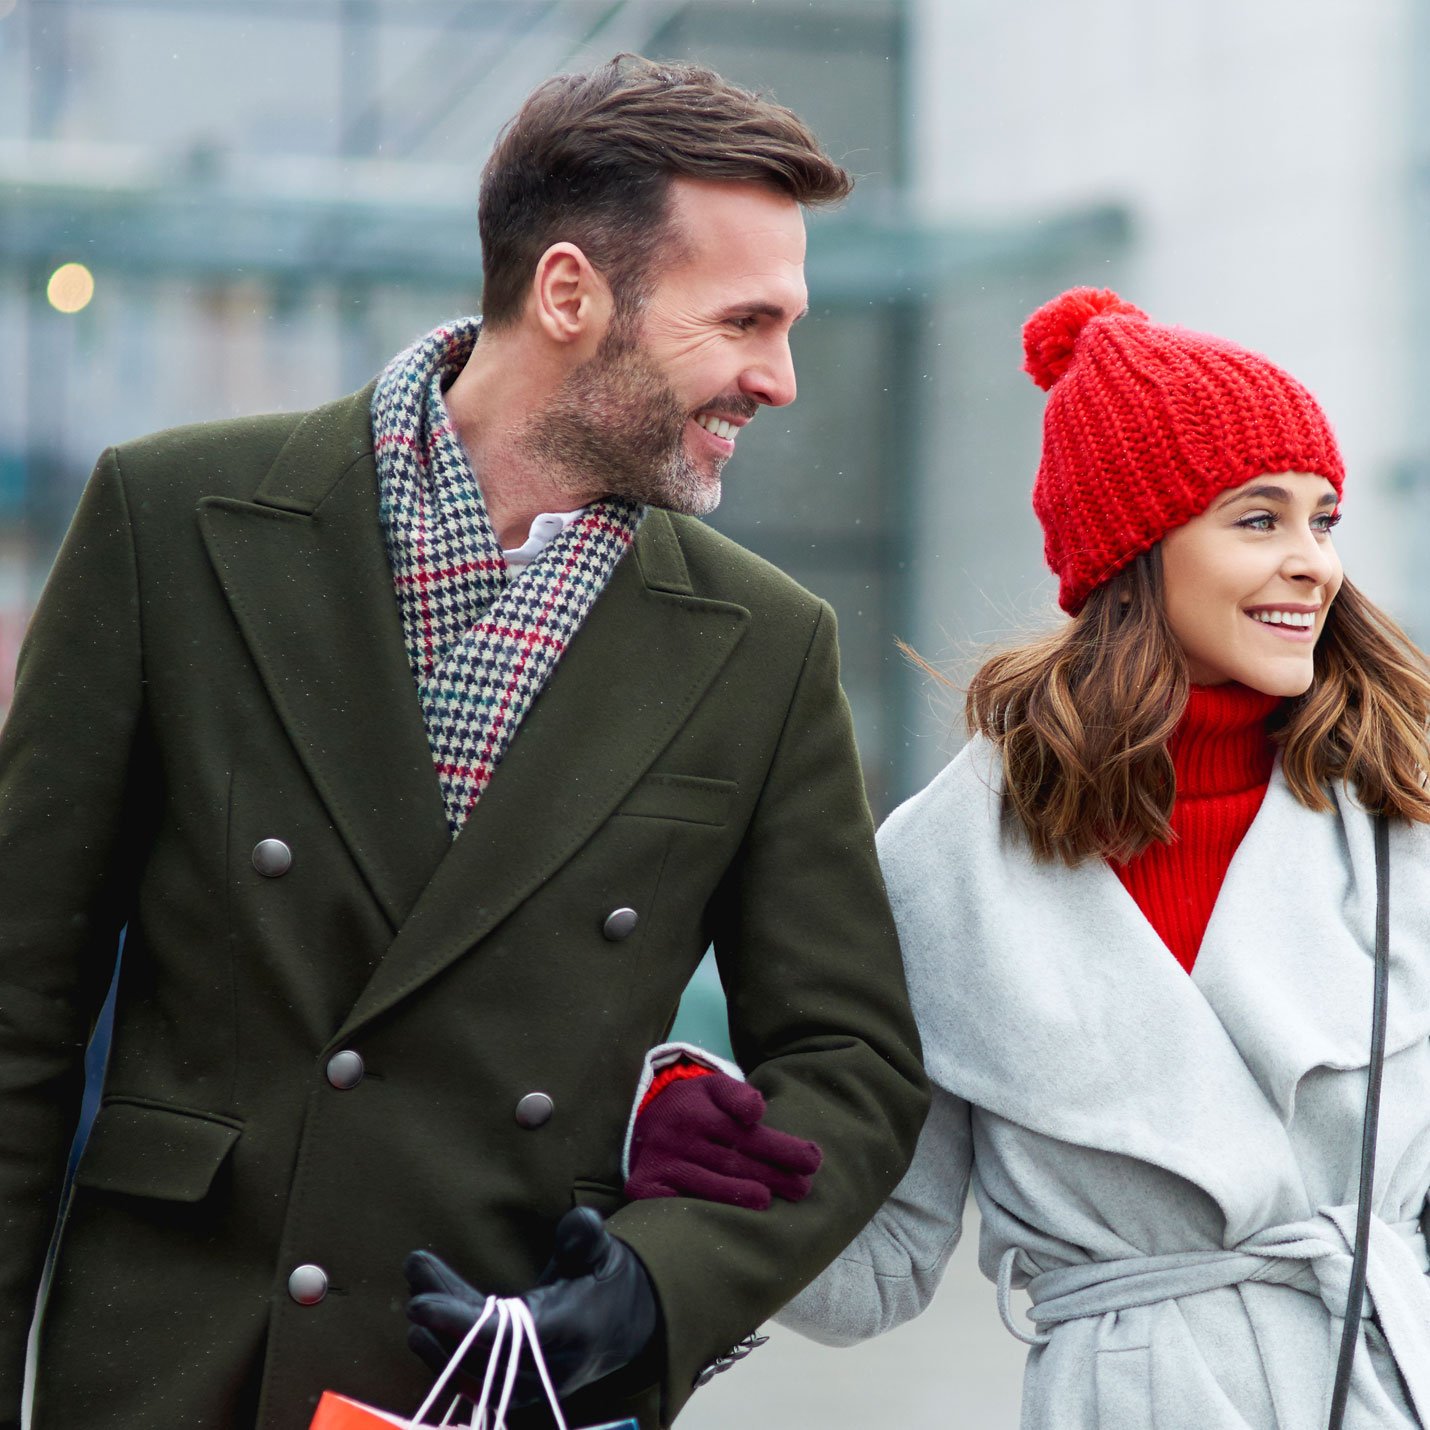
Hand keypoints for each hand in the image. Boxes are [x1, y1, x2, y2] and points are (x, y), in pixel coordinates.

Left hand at [405, 1208, 656, 1407]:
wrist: (621, 1326)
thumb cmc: (605, 1280)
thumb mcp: (603, 1251)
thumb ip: (587, 1237)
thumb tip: (581, 1222)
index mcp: (571, 1331)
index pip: (505, 1335)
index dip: (459, 1322)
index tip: (419, 1303)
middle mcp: (548, 1368)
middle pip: (479, 1353)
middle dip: (441, 1320)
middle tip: (414, 1276)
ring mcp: (530, 1386)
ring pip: (470, 1370)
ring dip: (435, 1335)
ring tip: (415, 1289)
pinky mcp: (514, 1390)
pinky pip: (472, 1377)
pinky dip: (445, 1349)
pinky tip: (424, 1322)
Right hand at [626, 1071, 822, 1209]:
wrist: (640, 1116)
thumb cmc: (691, 1105)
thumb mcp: (712, 1087)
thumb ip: (738, 1095)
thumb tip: (757, 1112)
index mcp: (699, 1111)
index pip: (746, 1133)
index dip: (782, 1148)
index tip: (813, 1160)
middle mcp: (679, 1137)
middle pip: (732, 1160)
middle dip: (772, 1175)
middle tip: (803, 1189)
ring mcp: (662, 1163)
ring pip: (706, 1183)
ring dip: (740, 1195)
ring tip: (768, 1202)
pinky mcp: (645, 1186)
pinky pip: (675, 1203)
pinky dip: (700, 1210)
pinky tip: (724, 1219)